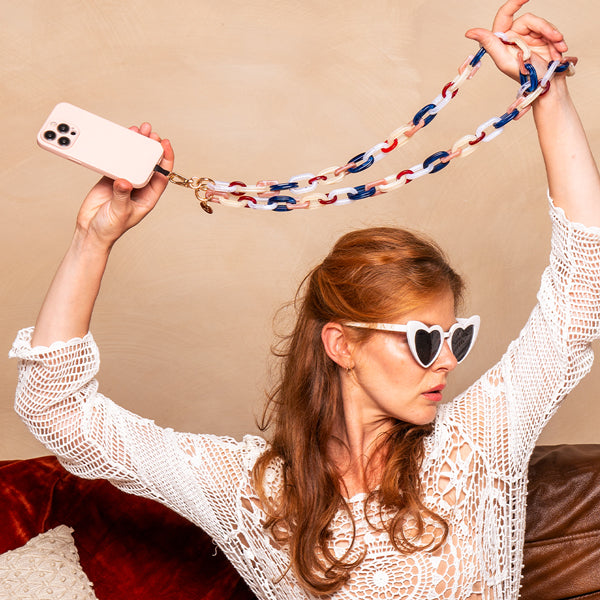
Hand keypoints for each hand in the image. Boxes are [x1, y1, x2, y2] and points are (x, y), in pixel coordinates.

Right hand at [75, 122, 174, 247]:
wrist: (91, 231)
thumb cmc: (111, 228)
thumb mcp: (119, 212)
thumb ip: (122, 196)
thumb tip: (124, 181)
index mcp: (148, 197)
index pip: (162, 175)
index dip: (166, 159)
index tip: (165, 143)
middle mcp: (139, 188)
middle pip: (148, 163)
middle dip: (151, 147)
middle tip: (150, 131)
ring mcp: (125, 182)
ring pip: (134, 160)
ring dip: (136, 145)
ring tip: (138, 129)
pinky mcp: (111, 178)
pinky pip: (118, 161)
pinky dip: (120, 150)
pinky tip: (121, 138)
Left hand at [465, 0, 567, 81]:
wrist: (546, 88)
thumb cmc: (526, 77)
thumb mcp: (505, 60)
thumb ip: (490, 43)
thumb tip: (470, 32)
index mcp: (502, 40)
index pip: (504, 14)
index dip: (514, 3)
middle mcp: (514, 37)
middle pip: (530, 20)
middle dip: (545, 29)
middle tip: (556, 39)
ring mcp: (528, 39)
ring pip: (543, 25)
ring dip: (554, 37)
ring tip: (559, 50)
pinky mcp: (541, 41)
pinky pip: (551, 32)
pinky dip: (557, 42)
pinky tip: (560, 53)